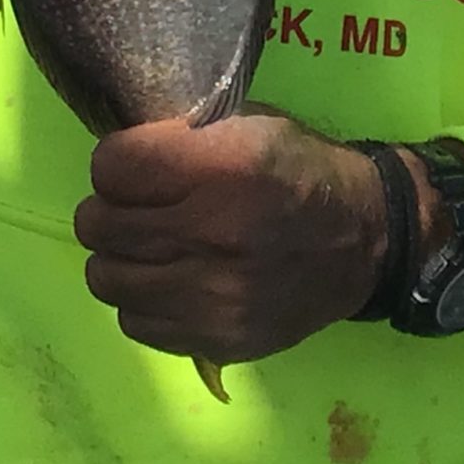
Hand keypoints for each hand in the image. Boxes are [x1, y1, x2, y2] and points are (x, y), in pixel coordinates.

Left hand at [75, 116, 393, 365]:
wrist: (363, 242)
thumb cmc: (298, 171)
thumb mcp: (248, 124)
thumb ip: (180, 135)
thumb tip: (116, 155)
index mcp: (222, 168)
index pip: (111, 167)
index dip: (113, 164)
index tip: (132, 169)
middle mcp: (214, 234)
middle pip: (99, 225)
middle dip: (107, 211)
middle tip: (135, 210)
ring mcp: (214, 296)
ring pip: (106, 279)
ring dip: (119, 259)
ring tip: (148, 249)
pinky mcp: (218, 340)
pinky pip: (136, 324)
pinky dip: (143, 302)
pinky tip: (171, 283)